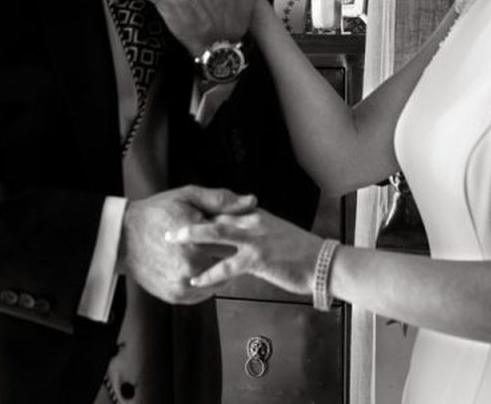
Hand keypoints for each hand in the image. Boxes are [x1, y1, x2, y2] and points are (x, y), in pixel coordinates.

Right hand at [120, 185, 257, 304]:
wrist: (123, 238)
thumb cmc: (156, 213)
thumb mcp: (187, 197)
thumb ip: (221, 200)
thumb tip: (252, 201)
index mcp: (197, 240)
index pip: (235, 242)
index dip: (237, 235)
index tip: (237, 231)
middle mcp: (191, 267)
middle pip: (229, 264)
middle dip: (229, 253)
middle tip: (222, 243)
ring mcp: (183, 285)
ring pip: (218, 281)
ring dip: (218, 270)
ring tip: (208, 254)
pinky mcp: (176, 296)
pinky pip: (203, 293)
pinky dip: (205, 281)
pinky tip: (197, 266)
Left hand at [166, 207, 326, 296]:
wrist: (324, 262)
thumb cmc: (300, 252)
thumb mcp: (275, 234)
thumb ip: (253, 231)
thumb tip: (235, 234)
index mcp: (256, 215)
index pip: (223, 208)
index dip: (199, 211)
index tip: (179, 212)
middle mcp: (253, 222)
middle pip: (214, 216)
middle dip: (189, 218)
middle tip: (167, 221)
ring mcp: (255, 239)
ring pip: (216, 234)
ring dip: (192, 237)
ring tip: (172, 241)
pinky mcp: (258, 258)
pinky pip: (227, 265)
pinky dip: (210, 273)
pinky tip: (197, 280)